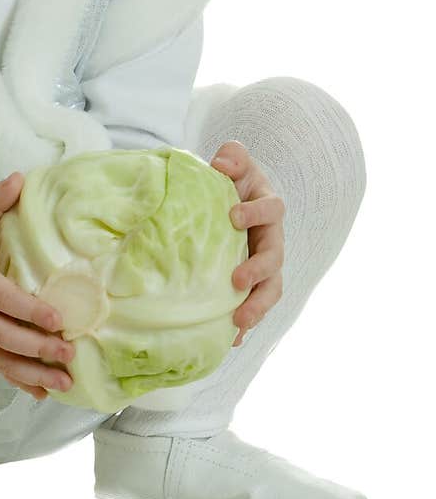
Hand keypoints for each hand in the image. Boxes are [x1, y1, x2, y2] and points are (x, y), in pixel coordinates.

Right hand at [0, 173, 75, 400]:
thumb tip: (20, 179)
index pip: (3, 299)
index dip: (29, 311)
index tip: (58, 318)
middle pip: (5, 336)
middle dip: (38, 347)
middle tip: (69, 350)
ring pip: (2, 359)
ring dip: (34, 373)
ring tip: (65, 380)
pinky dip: (21, 382)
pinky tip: (46, 393)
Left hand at [211, 141, 284, 345]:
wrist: (229, 201)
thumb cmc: (232, 181)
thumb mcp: (234, 163)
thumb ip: (233, 157)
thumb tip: (223, 162)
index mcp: (269, 208)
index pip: (272, 209)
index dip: (256, 212)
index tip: (233, 216)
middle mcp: (272, 239)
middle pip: (275, 258)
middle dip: (259, 270)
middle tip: (237, 279)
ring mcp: (264, 265)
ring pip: (270, 290)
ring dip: (257, 307)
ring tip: (239, 322)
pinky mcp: (252, 285)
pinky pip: (253, 306)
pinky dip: (244, 325)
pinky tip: (229, 341)